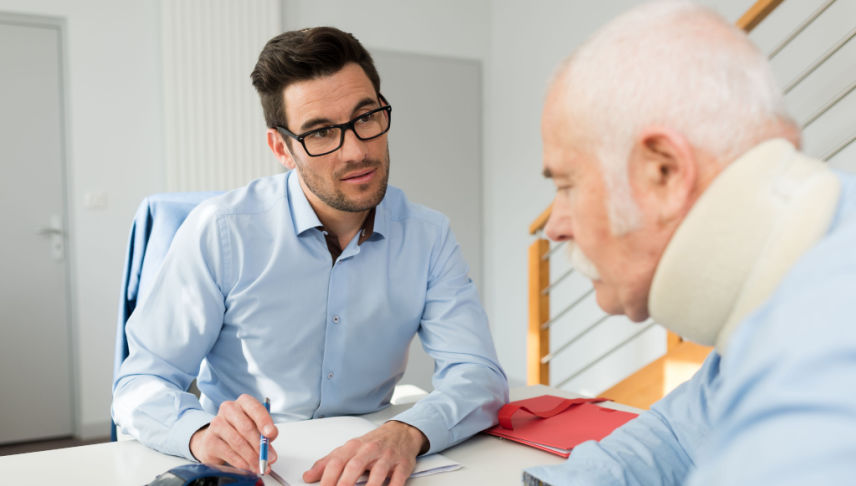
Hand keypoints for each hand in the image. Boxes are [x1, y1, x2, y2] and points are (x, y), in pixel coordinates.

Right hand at [189, 394, 278, 473]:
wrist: (216, 440)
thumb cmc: (240, 431)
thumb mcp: (256, 429)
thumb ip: (265, 436)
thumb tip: (270, 451)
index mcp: (244, 402)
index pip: (255, 408)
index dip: (264, 421)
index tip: (271, 434)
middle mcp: (229, 409)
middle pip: (246, 427)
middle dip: (260, 445)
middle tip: (269, 458)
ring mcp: (217, 423)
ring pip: (237, 441)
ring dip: (252, 457)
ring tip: (260, 465)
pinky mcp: (210, 440)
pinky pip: (228, 452)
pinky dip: (241, 462)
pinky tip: (248, 466)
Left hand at [302, 420, 427, 485]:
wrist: (401, 432)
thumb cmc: (373, 443)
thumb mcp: (349, 449)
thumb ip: (328, 462)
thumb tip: (308, 476)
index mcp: (354, 446)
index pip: (337, 461)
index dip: (327, 477)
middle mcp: (370, 450)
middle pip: (355, 466)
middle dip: (345, 483)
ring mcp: (387, 457)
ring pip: (377, 472)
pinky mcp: (403, 465)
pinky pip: (398, 478)